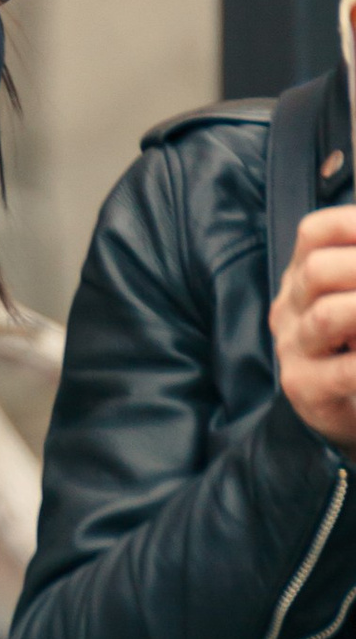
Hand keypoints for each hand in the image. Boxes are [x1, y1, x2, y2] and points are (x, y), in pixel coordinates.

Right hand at [273, 206, 355, 450]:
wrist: (340, 414)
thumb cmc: (355, 348)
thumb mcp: (354, 302)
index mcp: (301, 279)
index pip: (314, 233)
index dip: (352, 224)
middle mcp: (290, 309)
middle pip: (317, 269)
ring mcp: (293, 349)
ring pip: (327, 316)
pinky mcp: (304, 387)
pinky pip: (343, 371)